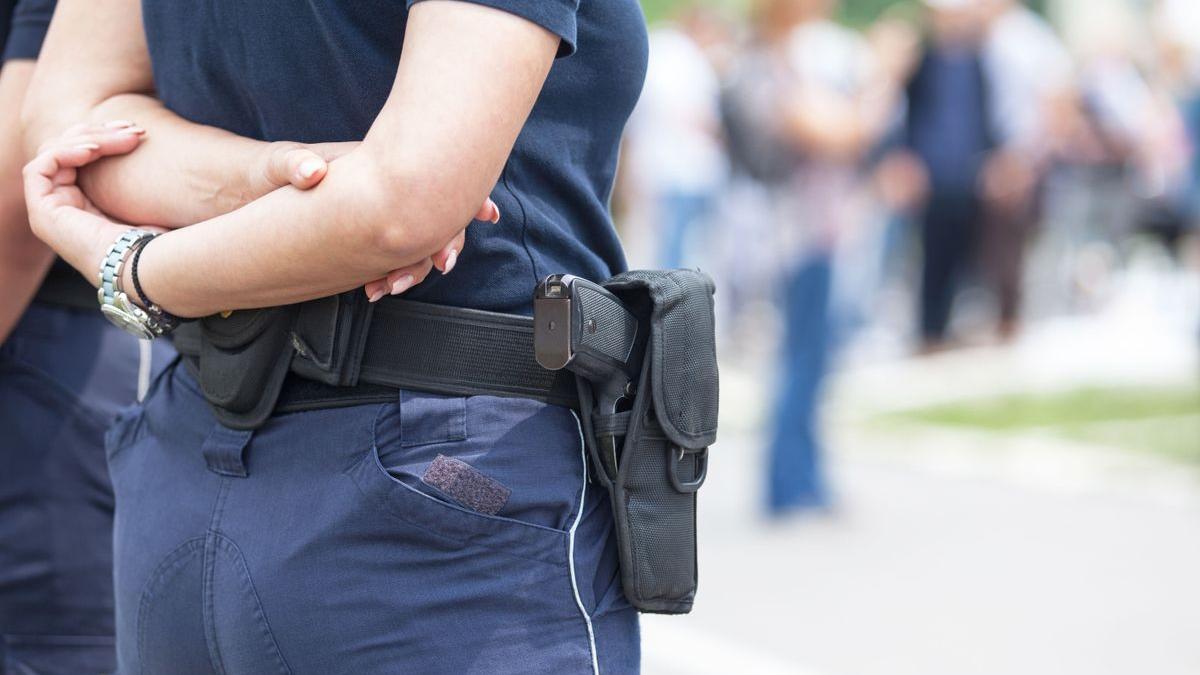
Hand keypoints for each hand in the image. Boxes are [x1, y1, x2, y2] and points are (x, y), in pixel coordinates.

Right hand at [23, 122, 156, 281]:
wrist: (150, 269)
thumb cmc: (160, 242)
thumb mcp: (150, 201)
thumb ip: (140, 176)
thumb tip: (149, 140)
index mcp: (89, 206)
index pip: (84, 158)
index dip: (106, 137)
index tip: (138, 130)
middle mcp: (65, 208)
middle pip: (68, 152)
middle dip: (100, 133)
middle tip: (134, 128)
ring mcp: (50, 212)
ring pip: (54, 155)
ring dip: (87, 139)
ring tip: (122, 138)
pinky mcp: (40, 213)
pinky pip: (39, 168)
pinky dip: (64, 152)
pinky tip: (94, 150)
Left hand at [255, 139, 502, 301]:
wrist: (248, 191)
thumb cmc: (265, 173)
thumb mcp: (274, 166)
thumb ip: (293, 165)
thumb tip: (311, 171)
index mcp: (369, 166)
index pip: (425, 176)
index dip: (459, 194)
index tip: (483, 211)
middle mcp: (378, 188)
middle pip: (432, 210)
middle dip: (447, 238)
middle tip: (443, 263)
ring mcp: (374, 210)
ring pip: (416, 236)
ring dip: (418, 263)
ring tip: (399, 285)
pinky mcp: (364, 231)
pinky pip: (394, 251)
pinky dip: (397, 270)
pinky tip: (385, 288)